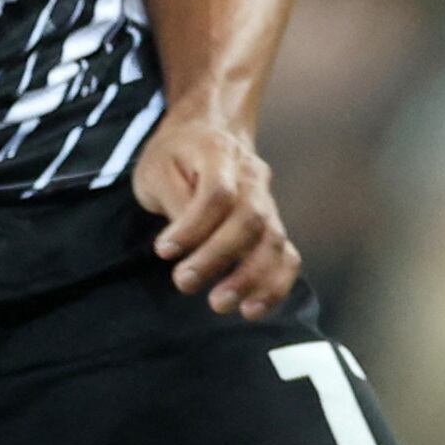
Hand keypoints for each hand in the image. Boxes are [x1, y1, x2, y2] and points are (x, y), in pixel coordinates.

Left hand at [133, 109, 298, 316]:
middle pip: (250, 219)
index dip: (193, 226)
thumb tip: (182, 245)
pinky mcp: (272, 228)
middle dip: (218, 256)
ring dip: (250, 278)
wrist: (206, 135)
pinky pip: (286, 258)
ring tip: (220, 304)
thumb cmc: (175, 156)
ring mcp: (268, 203)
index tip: (164, 250)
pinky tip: (252, 309)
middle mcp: (252, 178)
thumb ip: (174, 200)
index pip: (217, 193)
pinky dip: (275, 286)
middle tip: (185, 282)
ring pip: (273, 241)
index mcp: (220, 153)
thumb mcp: (157, 168)